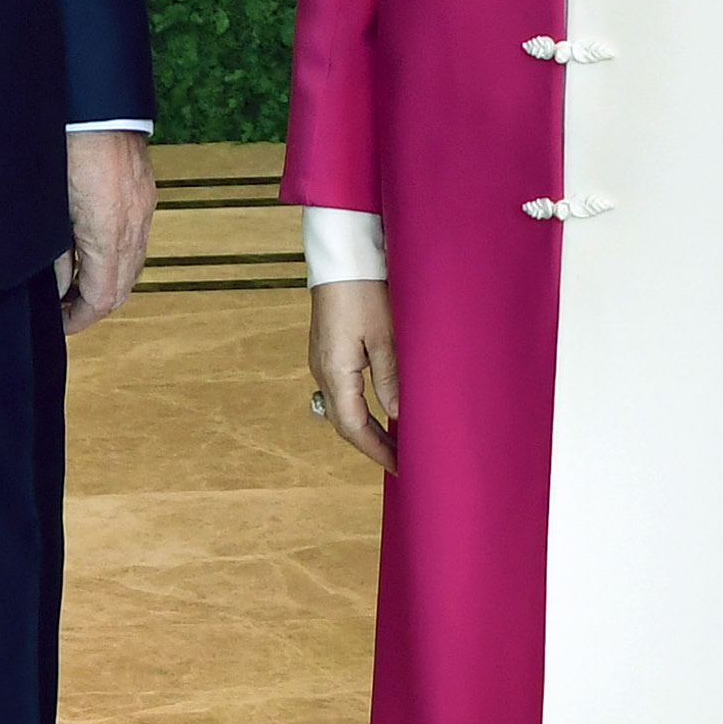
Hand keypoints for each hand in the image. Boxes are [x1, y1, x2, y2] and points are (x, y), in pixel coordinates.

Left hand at [62, 129, 154, 333]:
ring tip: (75, 282)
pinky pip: (137, 240)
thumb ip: (55, 253)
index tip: (61, 323)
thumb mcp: (51, 209)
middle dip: (94, 304)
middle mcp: (134, 224)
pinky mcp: (145, 194)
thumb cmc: (65, 147)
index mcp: (108, 232)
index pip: (103, 297)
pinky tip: (93, 250)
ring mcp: (144, 208)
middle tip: (64, 309)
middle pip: (123, 287)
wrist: (95, 102)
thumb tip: (58, 286)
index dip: (80, 318)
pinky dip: (118, 257)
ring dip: (107, 281)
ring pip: (133, 265)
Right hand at [308, 280, 399, 471]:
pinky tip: (378, 410)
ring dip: (367, 428)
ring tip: (393, 442)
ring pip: (343, 408)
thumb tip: (397, 416)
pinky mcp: (327, 350)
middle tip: (401, 461)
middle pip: (345, 422)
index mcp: (335, 372)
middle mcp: (323, 371)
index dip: (377, 451)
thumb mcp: (384, 335)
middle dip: (373, 445)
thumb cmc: (364, 291)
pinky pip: (342, 391)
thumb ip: (390, 377)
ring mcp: (322, 360)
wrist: (341, 257)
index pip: (354, 427)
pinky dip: (360, 408)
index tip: (399, 467)